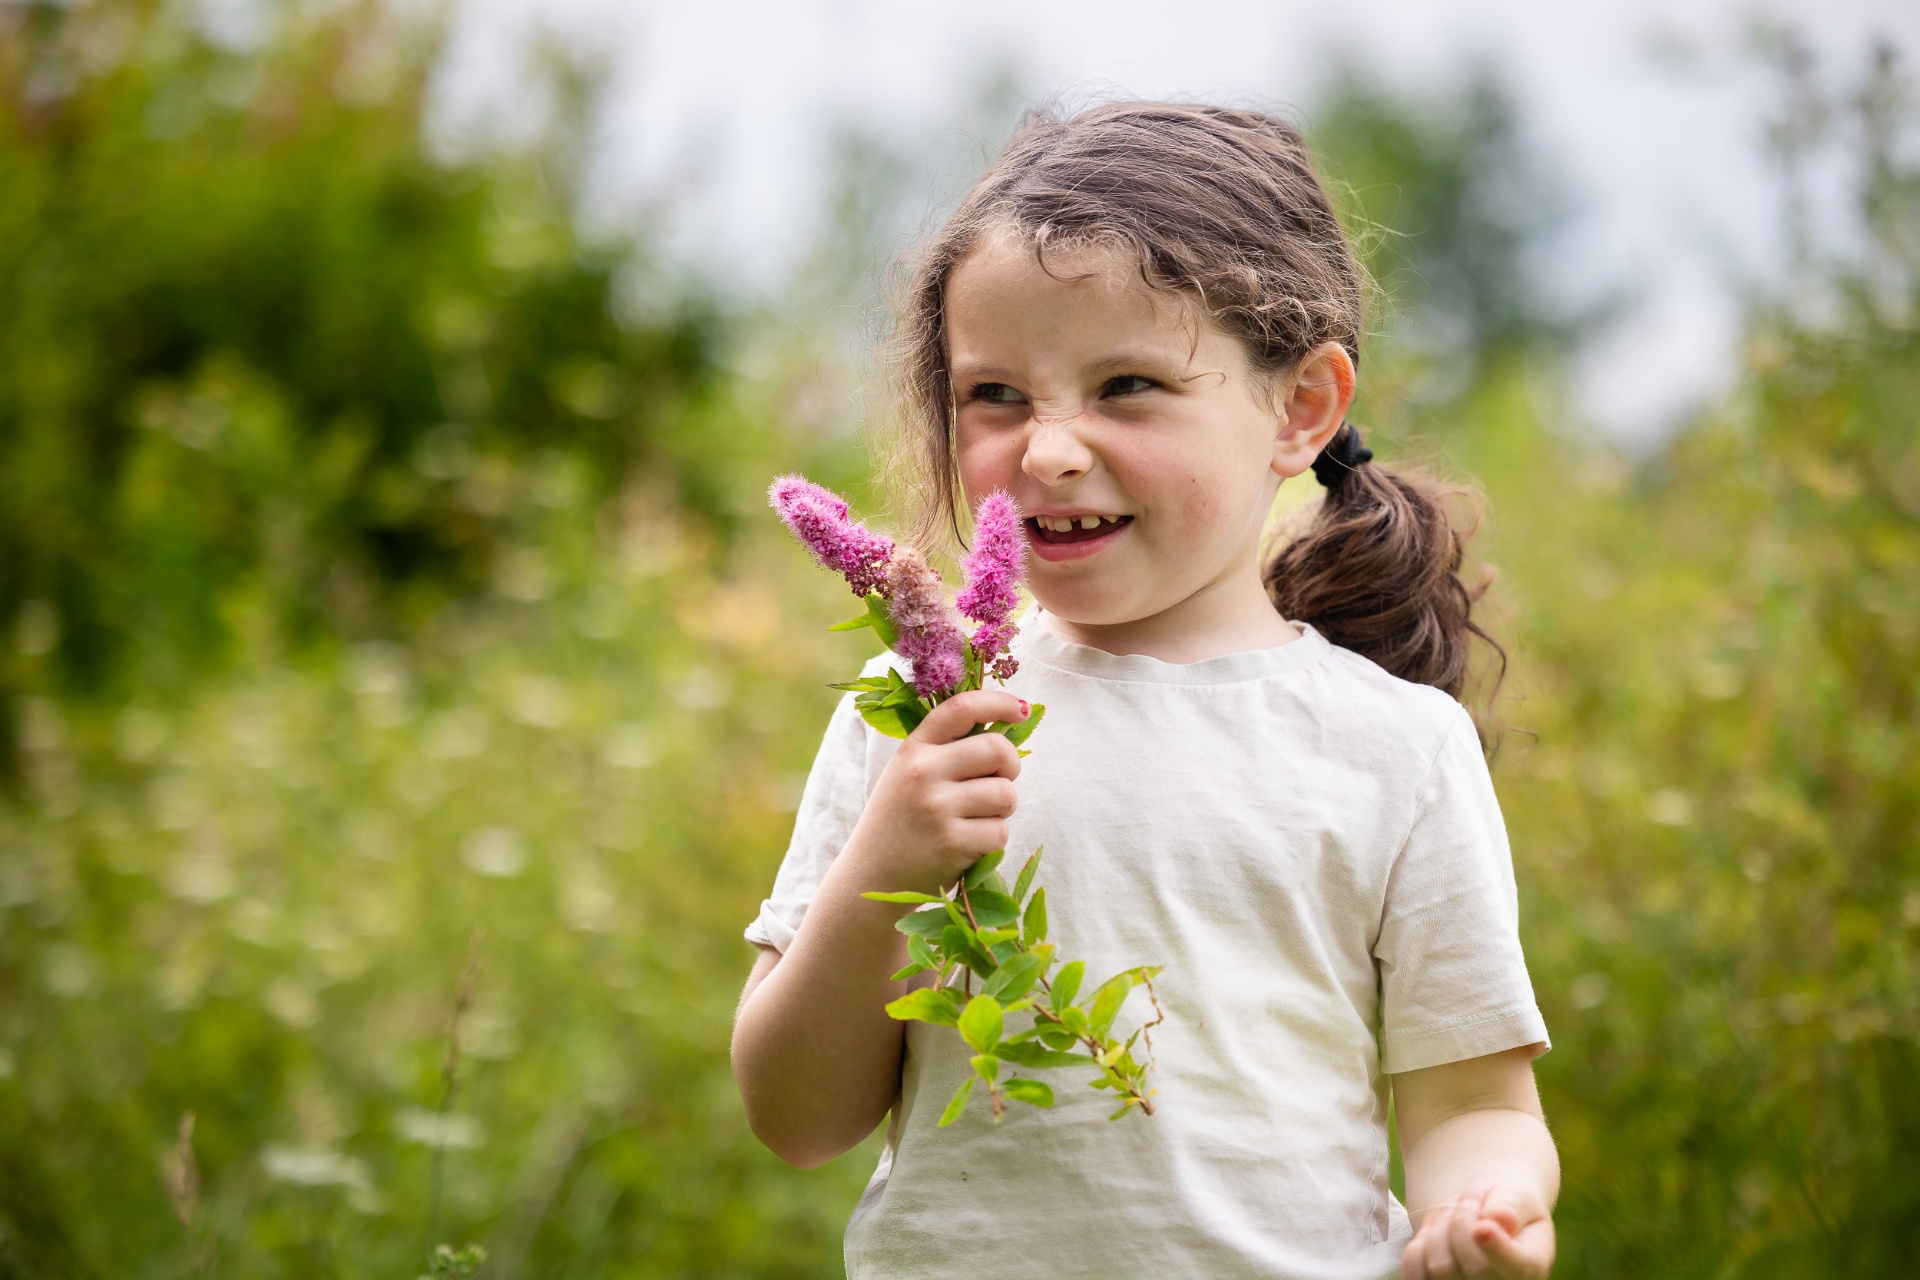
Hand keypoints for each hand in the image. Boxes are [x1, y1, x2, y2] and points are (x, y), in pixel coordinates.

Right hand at [844, 690, 1028, 895]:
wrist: (872, 874)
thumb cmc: (902, 818)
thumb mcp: (909, 772)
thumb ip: (948, 749)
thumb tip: (1007, 728)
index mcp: (914, 748)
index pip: (961, 708)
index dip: (998, 702)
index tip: (1020, 708)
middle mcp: (923, 772)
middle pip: (998, 749)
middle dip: (1011, 764)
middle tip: (1001, 779)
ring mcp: (937, 808)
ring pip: (1006, 794)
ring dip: (1002, 808)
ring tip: (975, 818)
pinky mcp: (952, 843)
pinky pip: (1000, 832)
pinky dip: (992, 839)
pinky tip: (967, 843)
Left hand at [1402, 1183, 1553, 1278]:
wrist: (1479, 1215)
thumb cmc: (1503, 1205)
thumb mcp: (1516, 1195)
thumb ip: (1511, 1205)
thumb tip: (1499, 1219)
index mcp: (1532, 1266)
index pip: (1519, 1267)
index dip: (1499, 1249)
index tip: (1483, 1226)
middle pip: (1474, 1267)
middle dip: (1463, 1222)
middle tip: (1469, 1204)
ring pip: (1440, 1268)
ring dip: (1440, 1230)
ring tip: (1454, 1218)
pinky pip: (1414, 1268)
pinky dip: (1420, 1242)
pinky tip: (1438, 1235)